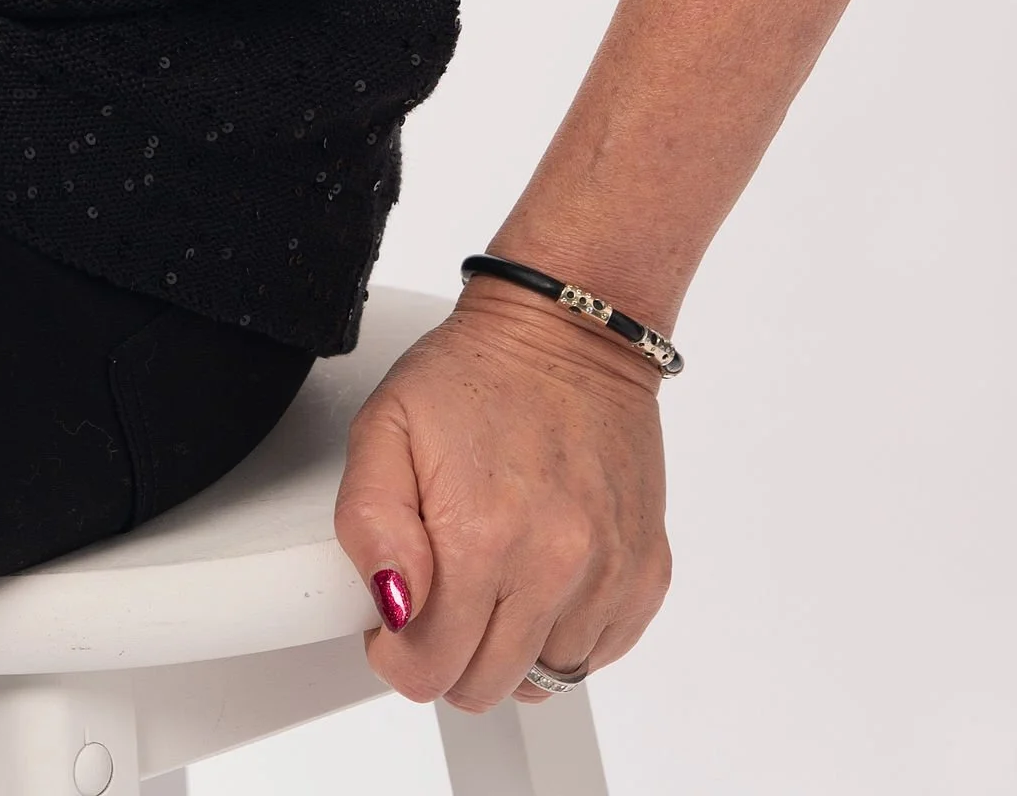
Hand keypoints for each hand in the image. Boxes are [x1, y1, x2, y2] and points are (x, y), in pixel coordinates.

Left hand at [333, 281, 672, 711]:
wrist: (568, 330)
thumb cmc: (474, 374)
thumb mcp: (384, 427)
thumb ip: (370, 524)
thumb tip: (392, 606)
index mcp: (482, 535)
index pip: (430, 670)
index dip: (398, 653)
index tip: (396, 618)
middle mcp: (554, 566)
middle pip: (485, 686)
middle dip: (448, 654)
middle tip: (440, 592)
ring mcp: (608, 575)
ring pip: (544, 679)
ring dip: (509, 645)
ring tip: (494, 574)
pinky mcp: (646, 574)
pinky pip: (597, 653)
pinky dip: (564, 632)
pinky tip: (541, 574)